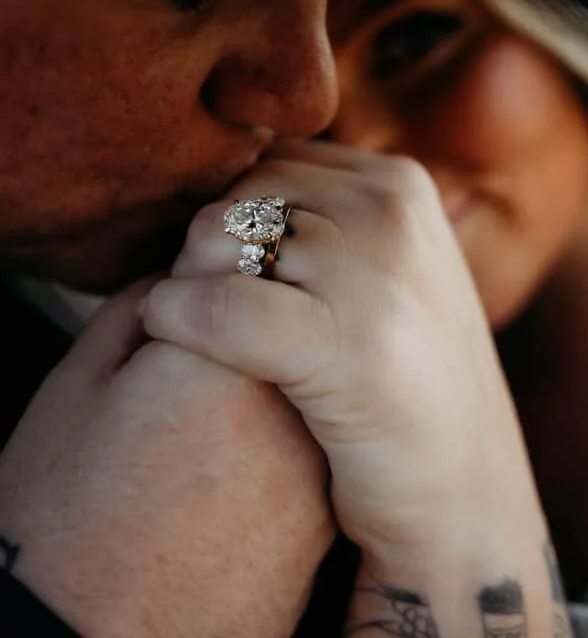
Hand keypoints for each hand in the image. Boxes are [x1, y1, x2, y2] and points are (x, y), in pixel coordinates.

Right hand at [0, 281, 332, 637]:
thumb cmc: (64, 518)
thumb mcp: (76, 388)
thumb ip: (135, 309)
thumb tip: (174, 282)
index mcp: (219, 360)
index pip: (238, 263)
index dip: (205, 270)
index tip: (184, 298)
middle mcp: (285, 409)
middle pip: (278, 322)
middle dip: (242, 322)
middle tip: (189, 367)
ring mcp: (312, 471)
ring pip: (298, 383)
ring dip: (263, 381)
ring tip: (203, 427)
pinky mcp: (321, 524)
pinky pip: (307, 447)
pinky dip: (277, 441)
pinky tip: (226, 472)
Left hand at [142, 141, 540, 555]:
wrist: (465, 493)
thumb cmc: (401, 381)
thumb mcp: (380, 271)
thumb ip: (320, 216)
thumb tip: (224, 184)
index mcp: (399, 182)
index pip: (268, 161)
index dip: (229, 215)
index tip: (223, 272)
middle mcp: (393, 210)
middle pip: (238, 194)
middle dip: (204, 249)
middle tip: (206, 310)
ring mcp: (377, 274)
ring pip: (218, 237)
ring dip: (187, 281)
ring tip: (201, 333)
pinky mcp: (350, 348)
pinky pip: (220, 305)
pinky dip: (175, 316)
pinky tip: (163, 330)